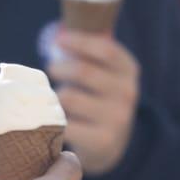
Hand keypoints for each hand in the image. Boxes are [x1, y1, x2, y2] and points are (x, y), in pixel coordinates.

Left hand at [47, 30, 139, 174]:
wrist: (110, 143)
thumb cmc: (97, 98)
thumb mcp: (104, 74)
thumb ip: (88, 54)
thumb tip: (57, 36)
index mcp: (129, 71)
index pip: (106, 50)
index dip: (79, 42)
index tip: (58, 41)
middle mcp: (128, 93)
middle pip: (83, 71)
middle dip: (59, 68)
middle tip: (51, 70)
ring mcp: (117, 117)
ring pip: (69, 97)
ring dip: (55, 96)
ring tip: (56, 100)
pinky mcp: (102, 139)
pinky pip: (64, 123)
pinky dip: (53, 120)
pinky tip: (54, 120)